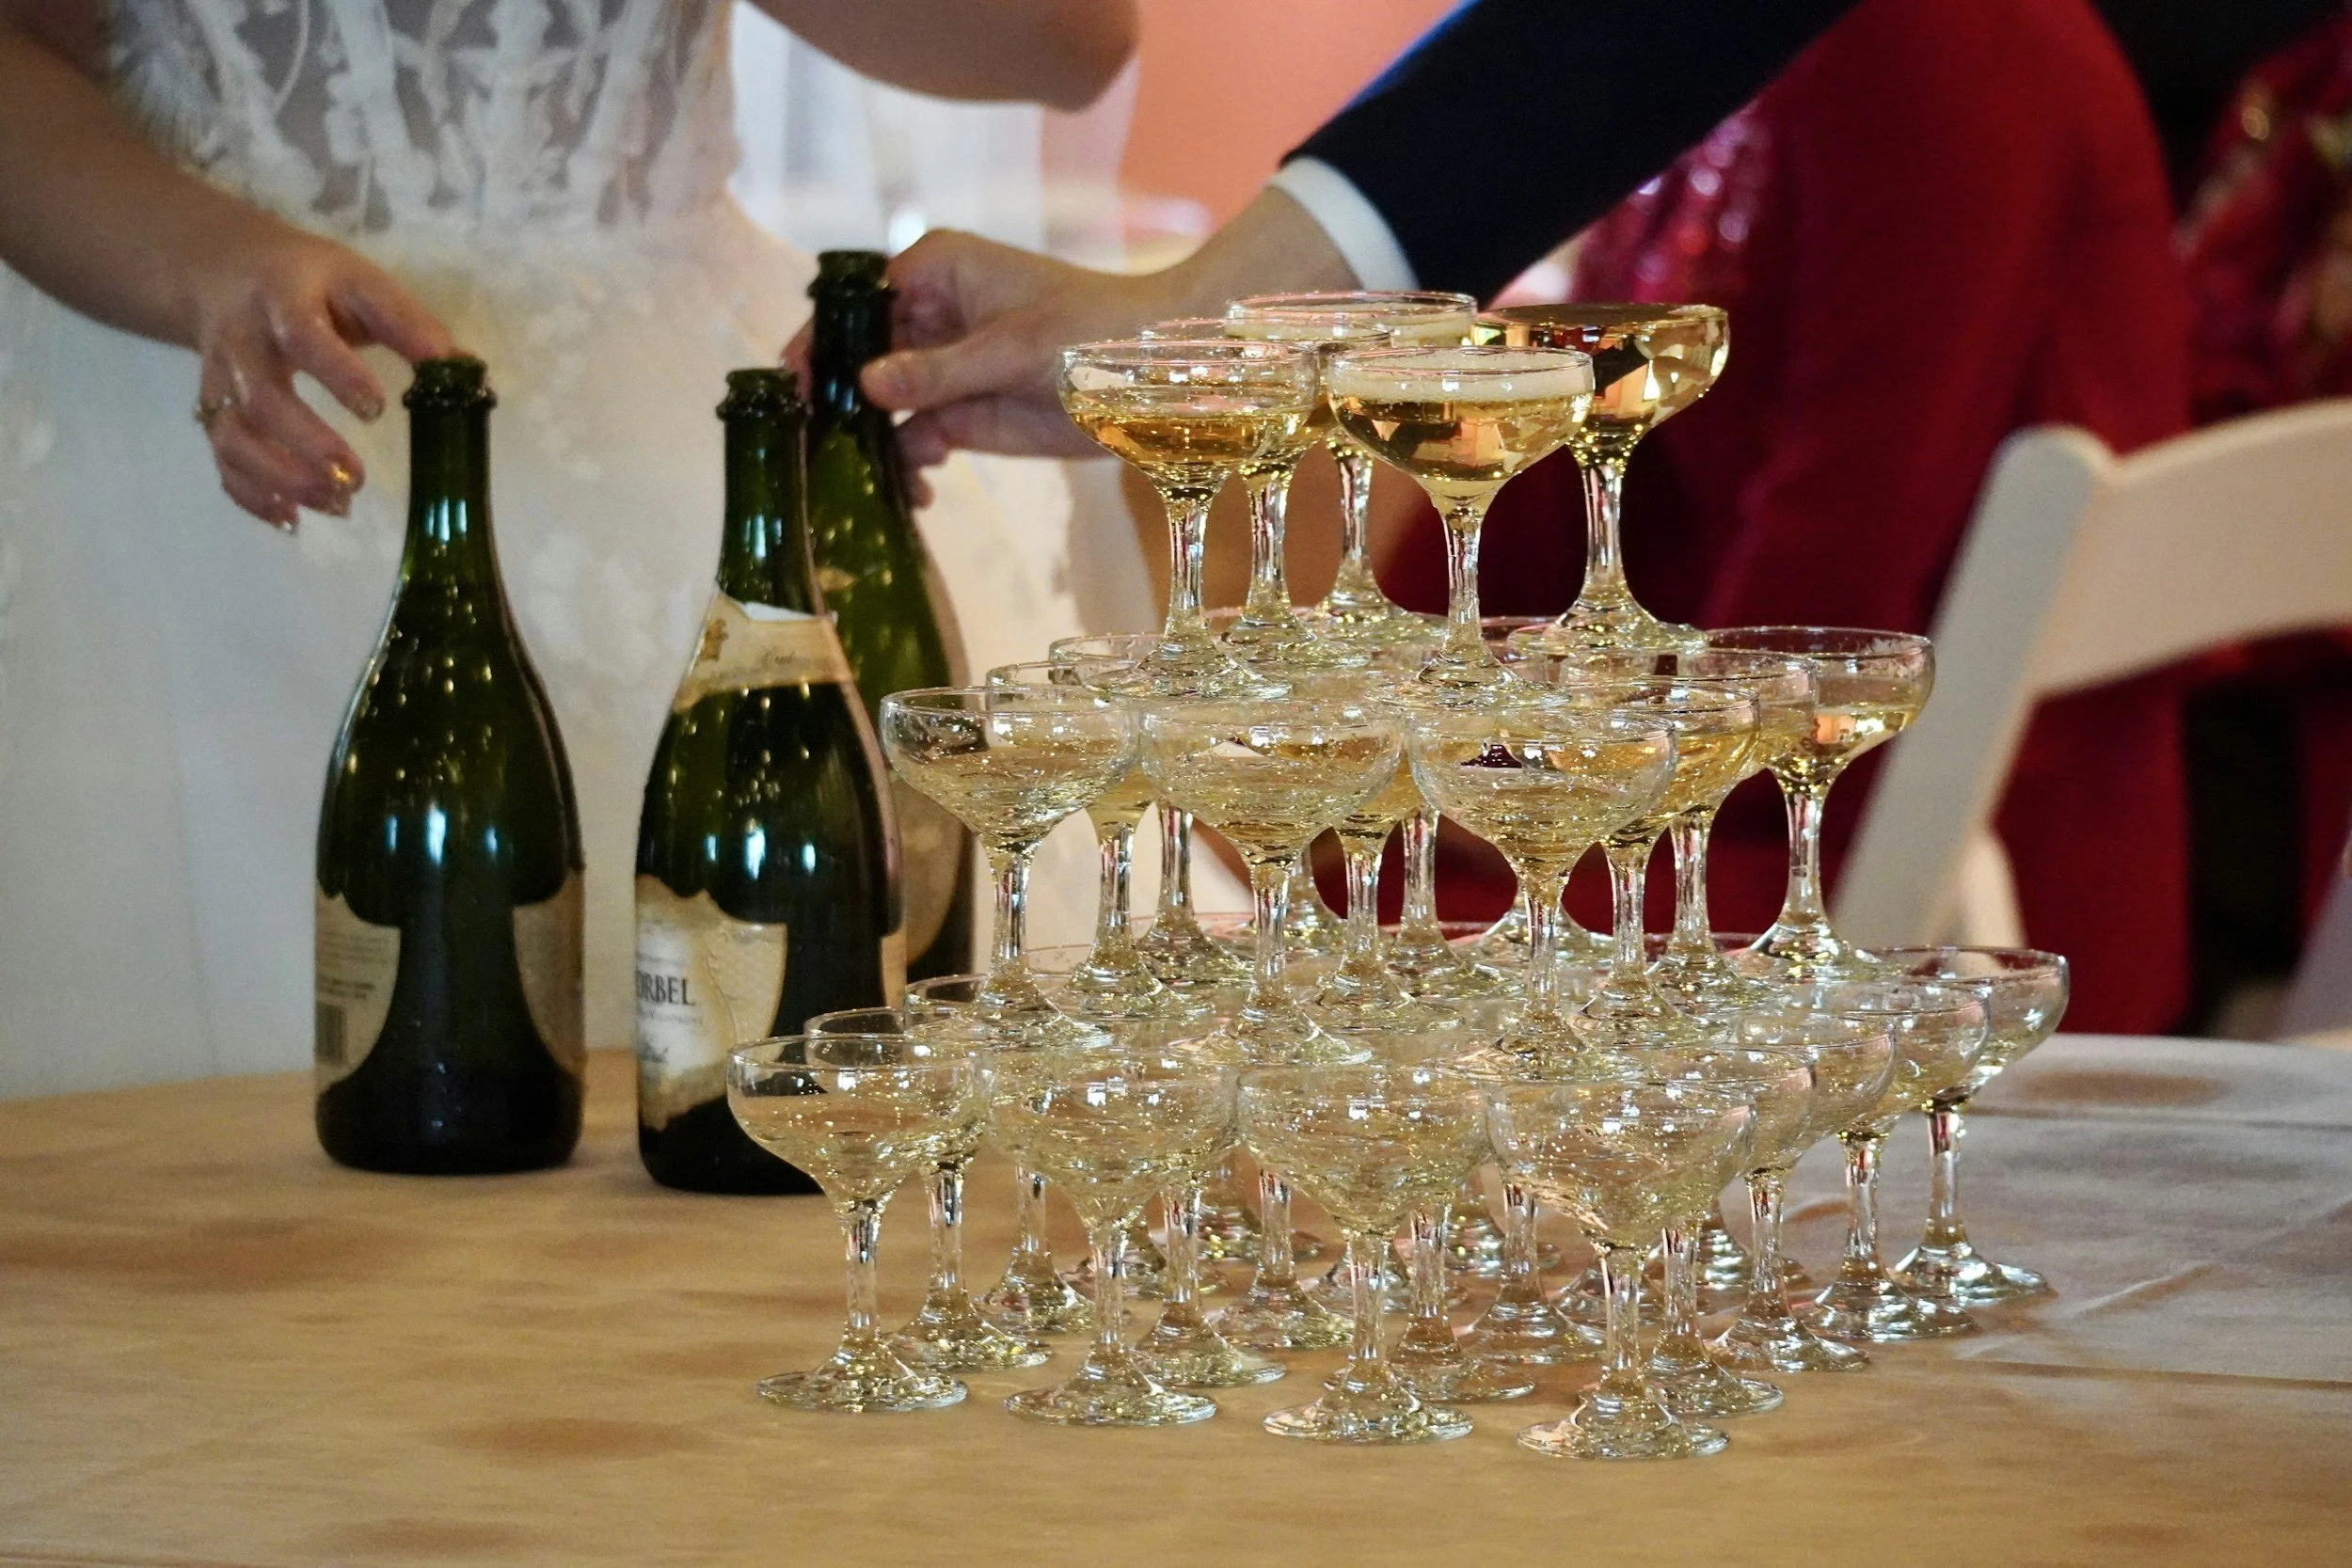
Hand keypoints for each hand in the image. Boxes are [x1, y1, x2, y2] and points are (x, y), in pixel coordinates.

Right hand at [190, 230, 452, 528]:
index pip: (303, 336)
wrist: (224, 275)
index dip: (337, 374)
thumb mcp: (360, 283)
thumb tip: (464, 371)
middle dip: (307, 443)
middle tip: (355, 478)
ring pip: (232, 436)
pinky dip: (250, 495)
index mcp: (283, 301)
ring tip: (337, 504)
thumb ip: (408, 324)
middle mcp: (243, 344)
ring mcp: (221, 382)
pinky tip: (293, 519)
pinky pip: (220, 459)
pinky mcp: (212, 411)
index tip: (377, 409)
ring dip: (282, 479)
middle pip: (260, 398)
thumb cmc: (312, 284)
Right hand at [791, 188, 1358, 480]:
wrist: (1161, 377)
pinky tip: (919, 492)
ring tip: (866, 485)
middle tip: (816, 454)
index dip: (816, 344)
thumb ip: (938, 371)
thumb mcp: (1014, 349)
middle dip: (836, 406)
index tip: (792, 391)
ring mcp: (941, 369)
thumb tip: (865, 385)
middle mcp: (926, 316)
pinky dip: (909, 469)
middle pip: (855, 359)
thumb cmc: (1097, 334)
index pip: (851, 302)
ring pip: (879, 409)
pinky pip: (914, 442)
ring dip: (869, 447)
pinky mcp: (962, 416)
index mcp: (932, 271)